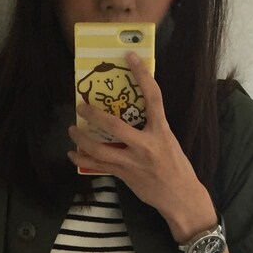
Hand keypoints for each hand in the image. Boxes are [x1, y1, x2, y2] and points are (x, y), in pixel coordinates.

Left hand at [67, 52, 217, 242]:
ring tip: (72, 130)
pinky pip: (99, 165)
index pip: (153, 97)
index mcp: (161, 131)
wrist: (180, 197)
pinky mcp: (124, 175)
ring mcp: (133, 162)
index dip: (142, 74)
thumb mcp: (169, 141)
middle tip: (81, 105)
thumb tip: (133, 113)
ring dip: (81, 139)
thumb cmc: (176, 167)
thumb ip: (151, 128)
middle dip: (94, 114)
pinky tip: (73, 152)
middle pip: (114, 125)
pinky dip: (83, 158)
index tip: (130, 56)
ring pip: (99, 149)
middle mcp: (146, 145)